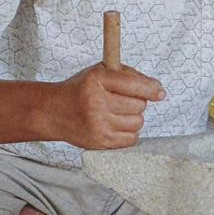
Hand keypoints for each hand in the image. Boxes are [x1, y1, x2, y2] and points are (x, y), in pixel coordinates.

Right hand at [49, 62, 164, 148]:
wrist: (53, 111)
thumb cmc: (81, 89)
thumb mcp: (100, 72)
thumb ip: (128, 75)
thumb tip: (157, 89)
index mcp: (97, 80)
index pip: (134, 85)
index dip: (151, 89)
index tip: (160, 93)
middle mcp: (96, 102)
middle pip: (139, 105)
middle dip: (137, 102)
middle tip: (122, 101)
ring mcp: (97, 124)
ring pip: (138, 122)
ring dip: (133, 117)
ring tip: (117, 113)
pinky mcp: (99, 142)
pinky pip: (131, 139)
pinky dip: (128, 132)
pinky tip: (115, 125)